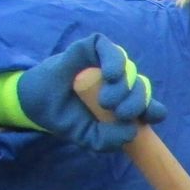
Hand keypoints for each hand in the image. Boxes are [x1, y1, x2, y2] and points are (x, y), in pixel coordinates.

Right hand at [14, 35, 165, 151]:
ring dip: (124, 87)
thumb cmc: (67, 118)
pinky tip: (111, 76)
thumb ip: (109, 140)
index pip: (151, 106)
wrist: (35, 103)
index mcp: (125, 104)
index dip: (153, 111)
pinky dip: (116, 62)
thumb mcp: (89, 136)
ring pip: (130, 71)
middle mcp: (122, 84)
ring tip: (106, 102)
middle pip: (142, 88)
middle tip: (119, 114)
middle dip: (136, 102)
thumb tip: (132, 131)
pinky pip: (112, 50)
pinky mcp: (95, 49)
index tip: (146, 119)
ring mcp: (109, 65)